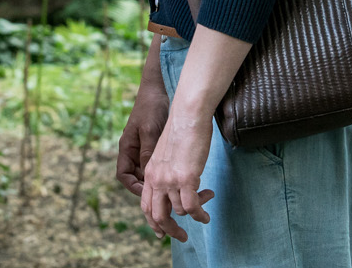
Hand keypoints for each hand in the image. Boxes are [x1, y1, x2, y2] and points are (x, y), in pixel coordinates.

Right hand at [116, 78, 168, 196]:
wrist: (158, 89)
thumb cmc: (151, 107)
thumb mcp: (149, 130)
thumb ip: (148, 152)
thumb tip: (149, 176)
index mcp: (126, 147)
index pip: (123, 175)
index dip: (132, 186)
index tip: (147, 191)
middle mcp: (133, 150)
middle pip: (135, 176)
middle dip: (147, 186)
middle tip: (165, 191)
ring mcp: (143, 147)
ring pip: (147, 171)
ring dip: (156, 178)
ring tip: (172, 184)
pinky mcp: (154, 144)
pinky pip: (156, 162)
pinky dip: (163, 169)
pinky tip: (176, 171)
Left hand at [139, 109, 215, 241]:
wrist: (188, 115)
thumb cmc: (182, 130)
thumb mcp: (167, 154)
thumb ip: (166, 171)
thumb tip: (176, 187)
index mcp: (149, 173)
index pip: (145, 205)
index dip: (153, 222)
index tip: (162, 232)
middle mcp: (156, 179)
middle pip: (157, 216)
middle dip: (169, 230)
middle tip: (181, 237)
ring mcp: (170, 180)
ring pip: (180, 211)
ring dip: (194, 212)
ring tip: (205, 200)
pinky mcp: (186, 178)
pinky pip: (192, 207)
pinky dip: (200, 215)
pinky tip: (206, 215)